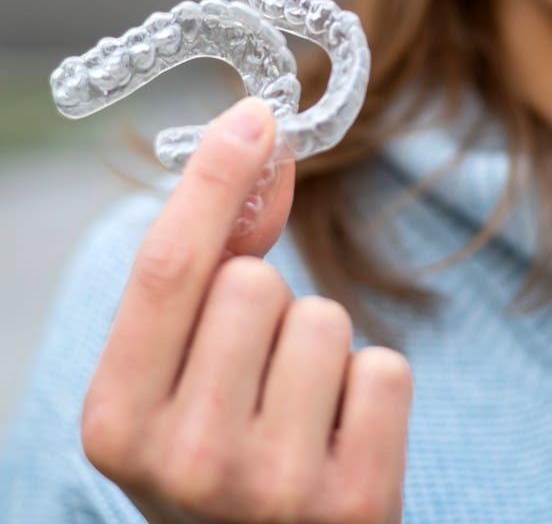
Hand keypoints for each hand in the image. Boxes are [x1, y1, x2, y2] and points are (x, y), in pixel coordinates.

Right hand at [81, 98, 412, 523]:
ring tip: (298, 413)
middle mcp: (184, 460)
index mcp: (116, 421)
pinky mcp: (357, 502)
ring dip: (321, 349)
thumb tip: (261, 138)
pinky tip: (341, 440)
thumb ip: (210, 258)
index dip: (212, 180)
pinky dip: (371, 390)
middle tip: (257, 375)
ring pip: (325, 319)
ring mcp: (271, 489)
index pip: (168, 269)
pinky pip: (386, 368)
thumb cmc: (218, 446)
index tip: (256, 115)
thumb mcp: (180, 373)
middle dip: (267, 305)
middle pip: (256, 284)